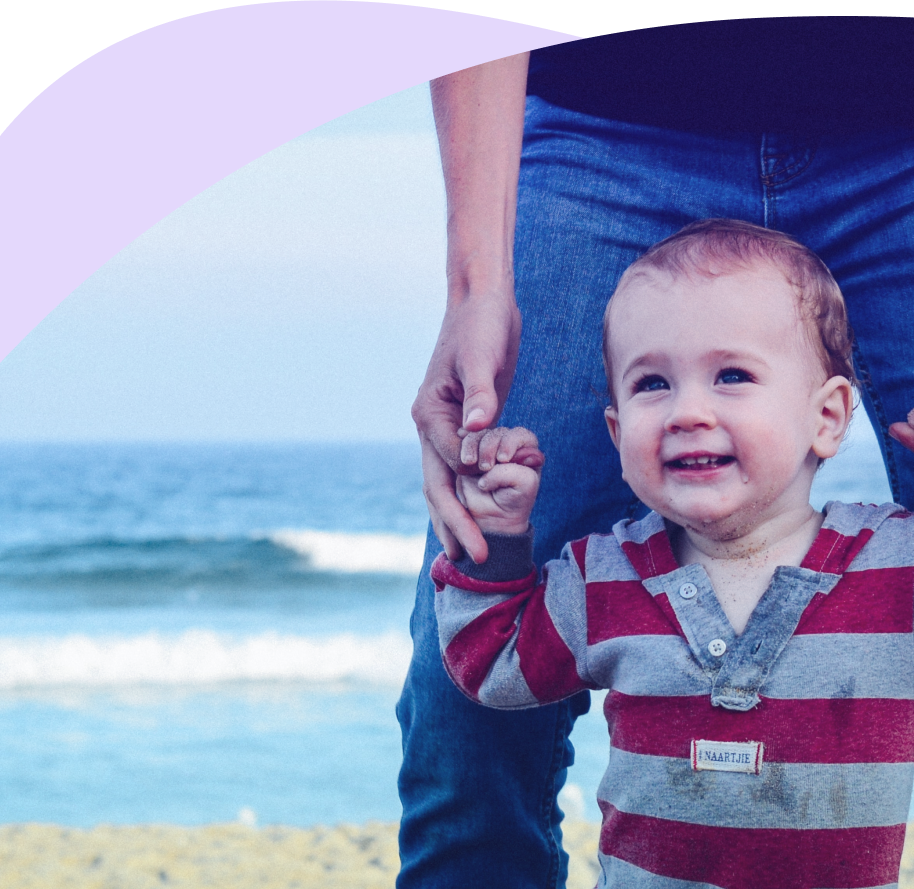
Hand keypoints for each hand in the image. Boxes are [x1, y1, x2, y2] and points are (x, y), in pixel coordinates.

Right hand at [411, 291, 539, 562]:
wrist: (484, 302)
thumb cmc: (482, 325)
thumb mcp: (481, 358)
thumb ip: (479, 395)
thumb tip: (477, 429)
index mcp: (429, 413)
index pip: (448, 466)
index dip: (464, 503)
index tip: (481, 535)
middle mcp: (431, 425)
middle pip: (439, 484)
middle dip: (454, 524)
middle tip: (473, 561)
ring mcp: (446, 427)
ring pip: (446, 482)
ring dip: (455, 518)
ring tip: (469, 556)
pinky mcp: (465, 425)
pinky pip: (464, 469)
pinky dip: (470, 494)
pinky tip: (479, 517)